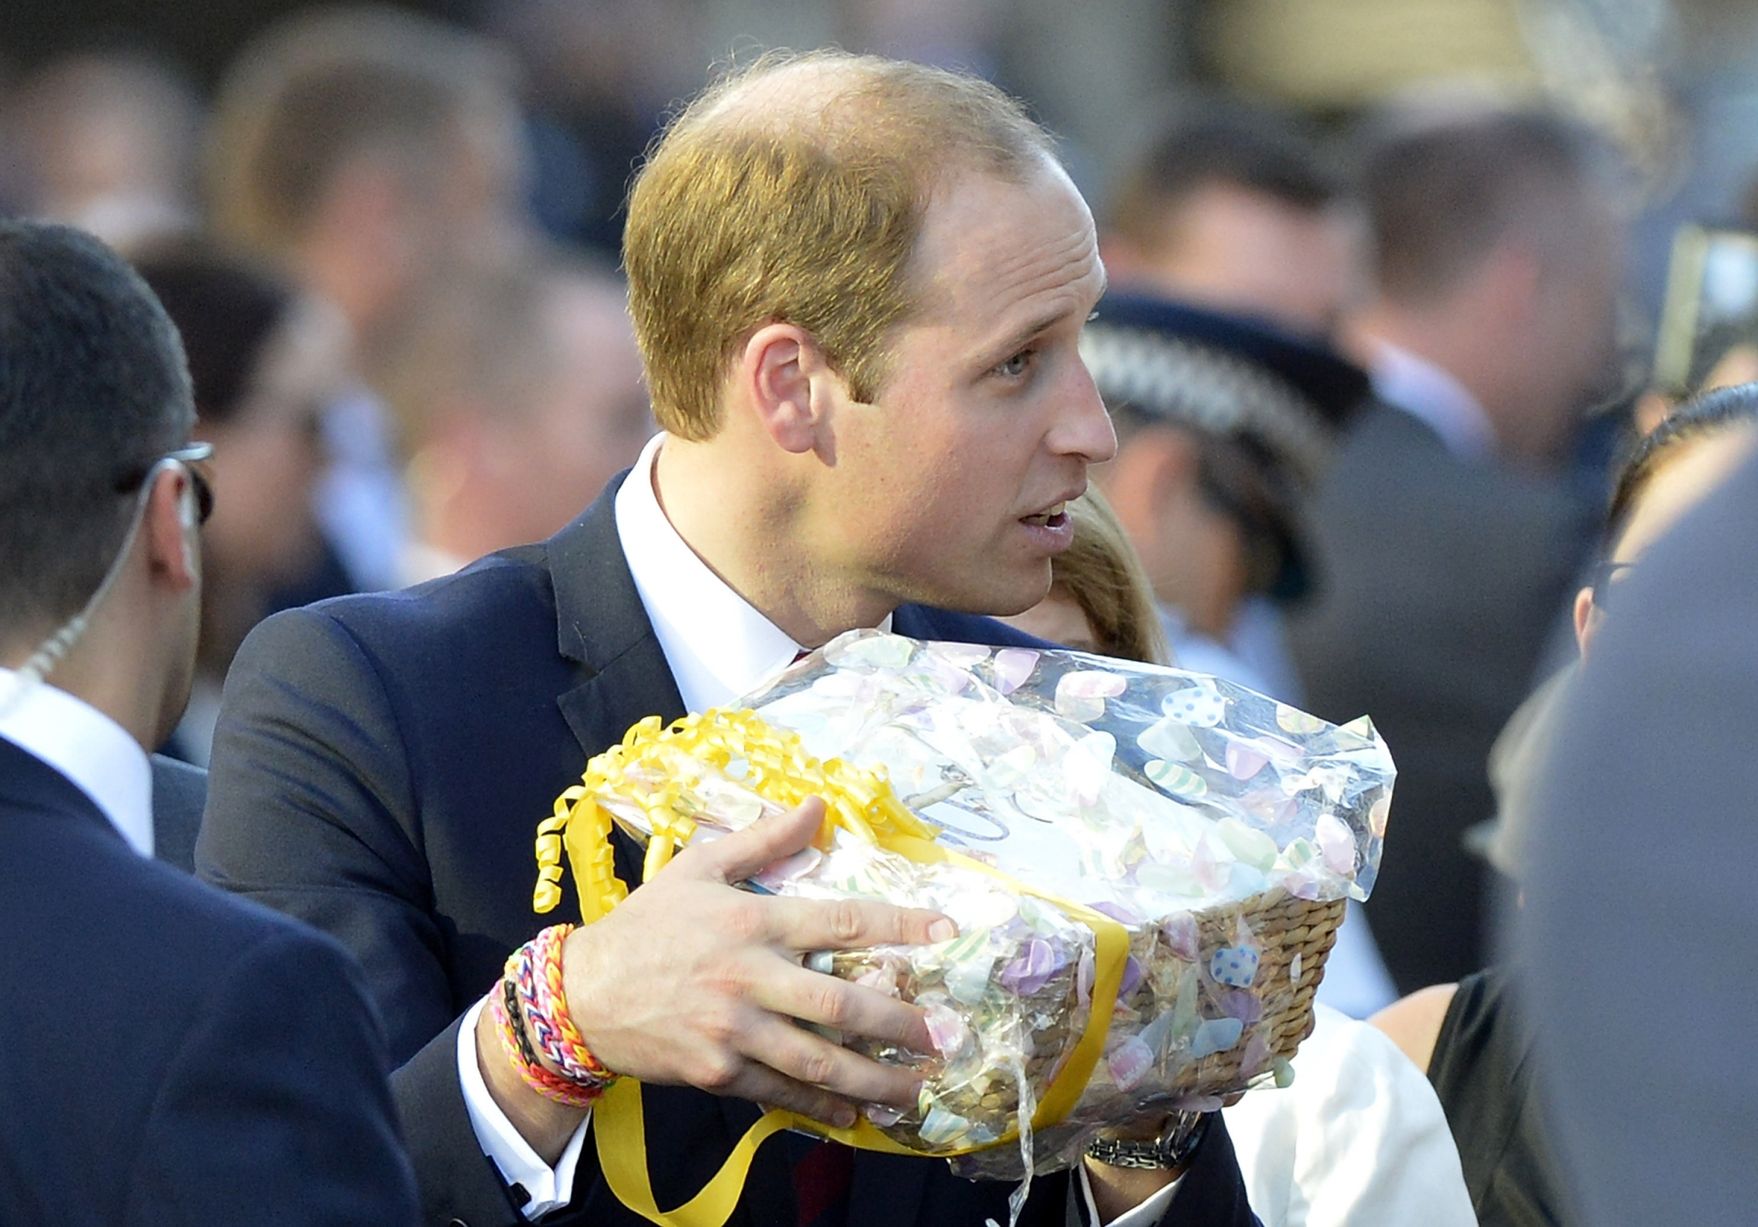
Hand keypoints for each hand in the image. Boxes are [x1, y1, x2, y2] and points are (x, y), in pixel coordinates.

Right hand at [559, 798, 954, 1124]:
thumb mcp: (697, 868)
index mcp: (751, 920)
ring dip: (874, 1078)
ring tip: (915, 1087)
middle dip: (900, 1024)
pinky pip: (782, 1092)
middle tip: (943, 1036)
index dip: (899, 925)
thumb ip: (762, 838)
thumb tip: (816, 804)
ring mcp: (734, 1031)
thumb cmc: (645, 927)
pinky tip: (854, 1115)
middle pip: (841, 1006)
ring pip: (819, 1061)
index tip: (945, 931)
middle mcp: (750, 977)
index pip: (841, 922)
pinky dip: (822, 1107)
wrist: (580, 996)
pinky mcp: (719, 1072)